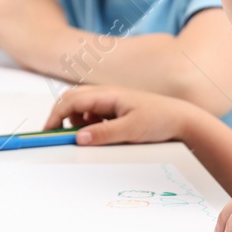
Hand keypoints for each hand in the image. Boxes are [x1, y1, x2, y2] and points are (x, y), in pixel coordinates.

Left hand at [0, 0, 70, 65]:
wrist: (53, 44)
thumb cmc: (56, 30)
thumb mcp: (51, 4)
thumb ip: (34, 0)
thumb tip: (22, 4)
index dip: (23, 12)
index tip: (34, 21)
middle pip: (3, 5)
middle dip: (10, 18)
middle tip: (25, 33)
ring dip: (1, 28)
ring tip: (20, 38)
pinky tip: (11, 42)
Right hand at [42, 84, 198, 145]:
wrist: (182, 120)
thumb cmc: (160, 119)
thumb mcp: (131, 129)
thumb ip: (103, 134)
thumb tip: (78, 137)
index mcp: (107, 94)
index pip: (70, 100)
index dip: (55, 115)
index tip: (48, 132)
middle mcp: (105, 94)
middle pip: (70, 100)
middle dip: (60, 117)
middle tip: (57, 136)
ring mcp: (109, 101)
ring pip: (80, 108)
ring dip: (75, 122)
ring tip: (87, 136)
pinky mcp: (114, 110)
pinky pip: (91, 114)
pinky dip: (87, 124)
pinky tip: (99, 134)